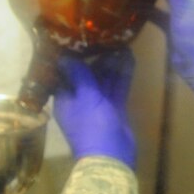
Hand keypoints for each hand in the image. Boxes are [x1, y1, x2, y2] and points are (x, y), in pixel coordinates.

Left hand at [53, 50, 135, 166]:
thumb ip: (78, 75)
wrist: (111, 155)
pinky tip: (129, 59)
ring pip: (104, 80)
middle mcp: (79, 100)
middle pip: (87, 75)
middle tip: (104, 38)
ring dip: (111, 64)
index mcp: (65, 99)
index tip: (78, 40)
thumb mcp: (84, 96)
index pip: (64, 74)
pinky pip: (117, 87)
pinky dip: (122, 75)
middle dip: (96, 58)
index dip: (71, 58)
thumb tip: (65, 56)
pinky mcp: (114, 108)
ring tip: (120, 43)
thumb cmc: (91, 125)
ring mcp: (98, 104)